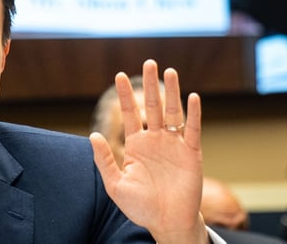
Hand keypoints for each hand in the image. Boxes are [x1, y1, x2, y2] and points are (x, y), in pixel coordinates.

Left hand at [91, 59, 208, 243]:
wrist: (167, 223)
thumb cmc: (141, 207)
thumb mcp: (116, 185)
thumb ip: (105, 160)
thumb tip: (93, 134)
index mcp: (137, 145)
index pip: (130, 113)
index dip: (125, 95)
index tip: (118, 75)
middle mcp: (156, 140)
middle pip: (152, 106)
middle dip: (149, 85)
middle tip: (148, 62)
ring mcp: (174, 145)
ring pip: (172, 113)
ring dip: (172, 92)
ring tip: (169, 71)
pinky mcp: (191, 153)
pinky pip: (192, 130)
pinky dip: (193, 114)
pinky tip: (192, 97)